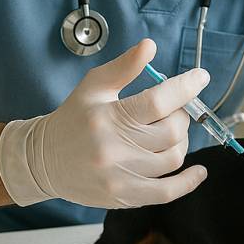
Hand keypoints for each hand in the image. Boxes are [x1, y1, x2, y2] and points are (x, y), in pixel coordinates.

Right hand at [0, 38, 209, 208]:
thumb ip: (124, 67)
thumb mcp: (94, 86)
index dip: (185, 87)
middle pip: (171, 132)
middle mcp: (115, 149)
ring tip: (172, 133)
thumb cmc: (74, 118)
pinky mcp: (124, 197)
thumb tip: (150, 46)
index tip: (200, 77)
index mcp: (108, 117)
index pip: (157, 101)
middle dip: (181, 115)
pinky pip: (166, 193)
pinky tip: (199, 171)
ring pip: (173, 159)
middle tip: (173, 110)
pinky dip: (188, 182)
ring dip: (182, 142)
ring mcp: (120, 177)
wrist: (43, 160)